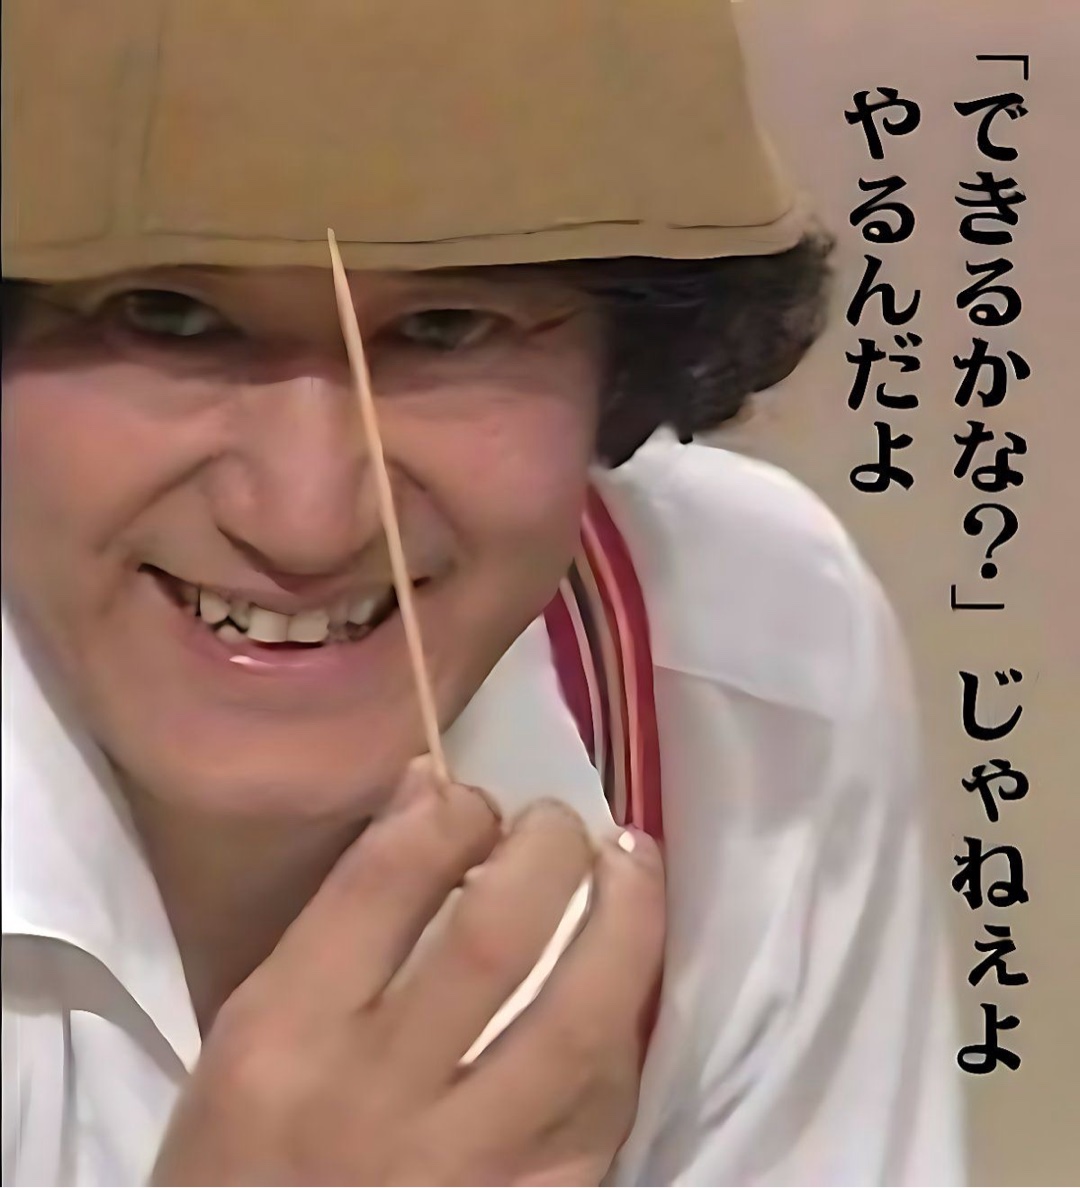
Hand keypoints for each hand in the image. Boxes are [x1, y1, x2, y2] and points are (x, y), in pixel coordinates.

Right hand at [151, 763, 665, 1185]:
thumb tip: (432, 796)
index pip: (387, 882)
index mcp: (287, 1038)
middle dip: (549, 851)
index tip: (473, 799)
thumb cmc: (245, 1155)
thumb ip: (340, 919)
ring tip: (632, 863)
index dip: (452, 813)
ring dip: (629, 921)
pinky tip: (622, 985)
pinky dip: (622, 1031)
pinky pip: (603, 1110)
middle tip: (560, 823)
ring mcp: (467, 1171)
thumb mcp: (251, 1031)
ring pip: (583, 1025)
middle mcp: (377, 1100)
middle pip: (497, 939)